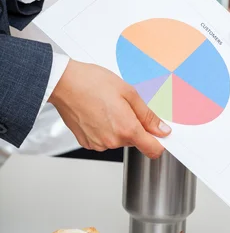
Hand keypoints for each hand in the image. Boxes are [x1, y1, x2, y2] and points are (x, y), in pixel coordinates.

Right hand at [49, 61, 170, 156]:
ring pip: (119, 140)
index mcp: (127, 129)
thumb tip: (162, 129)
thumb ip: (148, 115)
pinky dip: (105, 130)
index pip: (153, 150)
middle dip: (134, 127)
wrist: (63, 83)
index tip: (160, 134)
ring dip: (118, 128)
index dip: (159, 142)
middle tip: (123, 107)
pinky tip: (98, 114)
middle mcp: (113, 141)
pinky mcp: (87, 143)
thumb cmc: (92, 83)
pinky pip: (104, 140)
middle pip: (135, 141)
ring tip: (107, 108)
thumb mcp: (128, 93)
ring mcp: (99, 144)